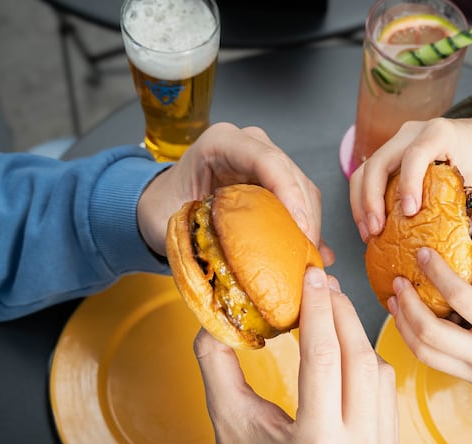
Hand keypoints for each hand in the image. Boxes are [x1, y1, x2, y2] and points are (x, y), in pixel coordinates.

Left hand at [137, 122, 334, 264]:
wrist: (158, 203)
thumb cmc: (162, 206)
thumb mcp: (173, 220)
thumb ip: (204, 240)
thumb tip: (236, 272)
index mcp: (222, 143)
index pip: (268, 161)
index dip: (290, 194)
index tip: (301, 229)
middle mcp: (249, 145)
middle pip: (293, 177)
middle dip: (306, 217)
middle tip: (307, 256)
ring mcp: (265, 162)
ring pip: (303, 191)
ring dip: (310, 226)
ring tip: (308, 260)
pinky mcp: (274, 183)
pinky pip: (300, 203)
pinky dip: (306, 229)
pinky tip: (313, 255)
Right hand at [193, 267, 398, 443]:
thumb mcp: (226, 416)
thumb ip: (216, 363)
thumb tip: (212, 315)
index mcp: (316, 442)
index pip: (324, 357)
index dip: (318, 309)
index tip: (313, 276)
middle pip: (358, 359)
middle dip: (341, 313)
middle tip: (324, 284)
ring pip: (379, 371)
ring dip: (356, 336)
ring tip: (332, 312)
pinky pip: (386, 392)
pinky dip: (368, 363)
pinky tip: (348, 347)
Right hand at [349, 115, 471, 241]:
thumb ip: (462, 201)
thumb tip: (446, 239)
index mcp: (439, 133)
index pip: (416, 154)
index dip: (409, 183)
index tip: (409, 212)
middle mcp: (411, 133)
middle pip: (378, 162)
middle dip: (372, 199)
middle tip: (376, 231)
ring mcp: (395, 143)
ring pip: (364, 170)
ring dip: (361, 204)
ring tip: (368, 234)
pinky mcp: (387, 155)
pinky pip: (366, 177)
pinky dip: (363, 203)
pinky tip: (369, 226)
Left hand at [387, 247, 471, 430]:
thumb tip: (471, 272)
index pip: (461, 298)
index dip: (437, 273)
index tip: (423, 254)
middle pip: (429, 332)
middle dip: (407, 304)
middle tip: (398, 281)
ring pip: (424, 353)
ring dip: (403, 325)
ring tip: (395, 301)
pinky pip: (434, 361)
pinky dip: (417, 341)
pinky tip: (411, 323)